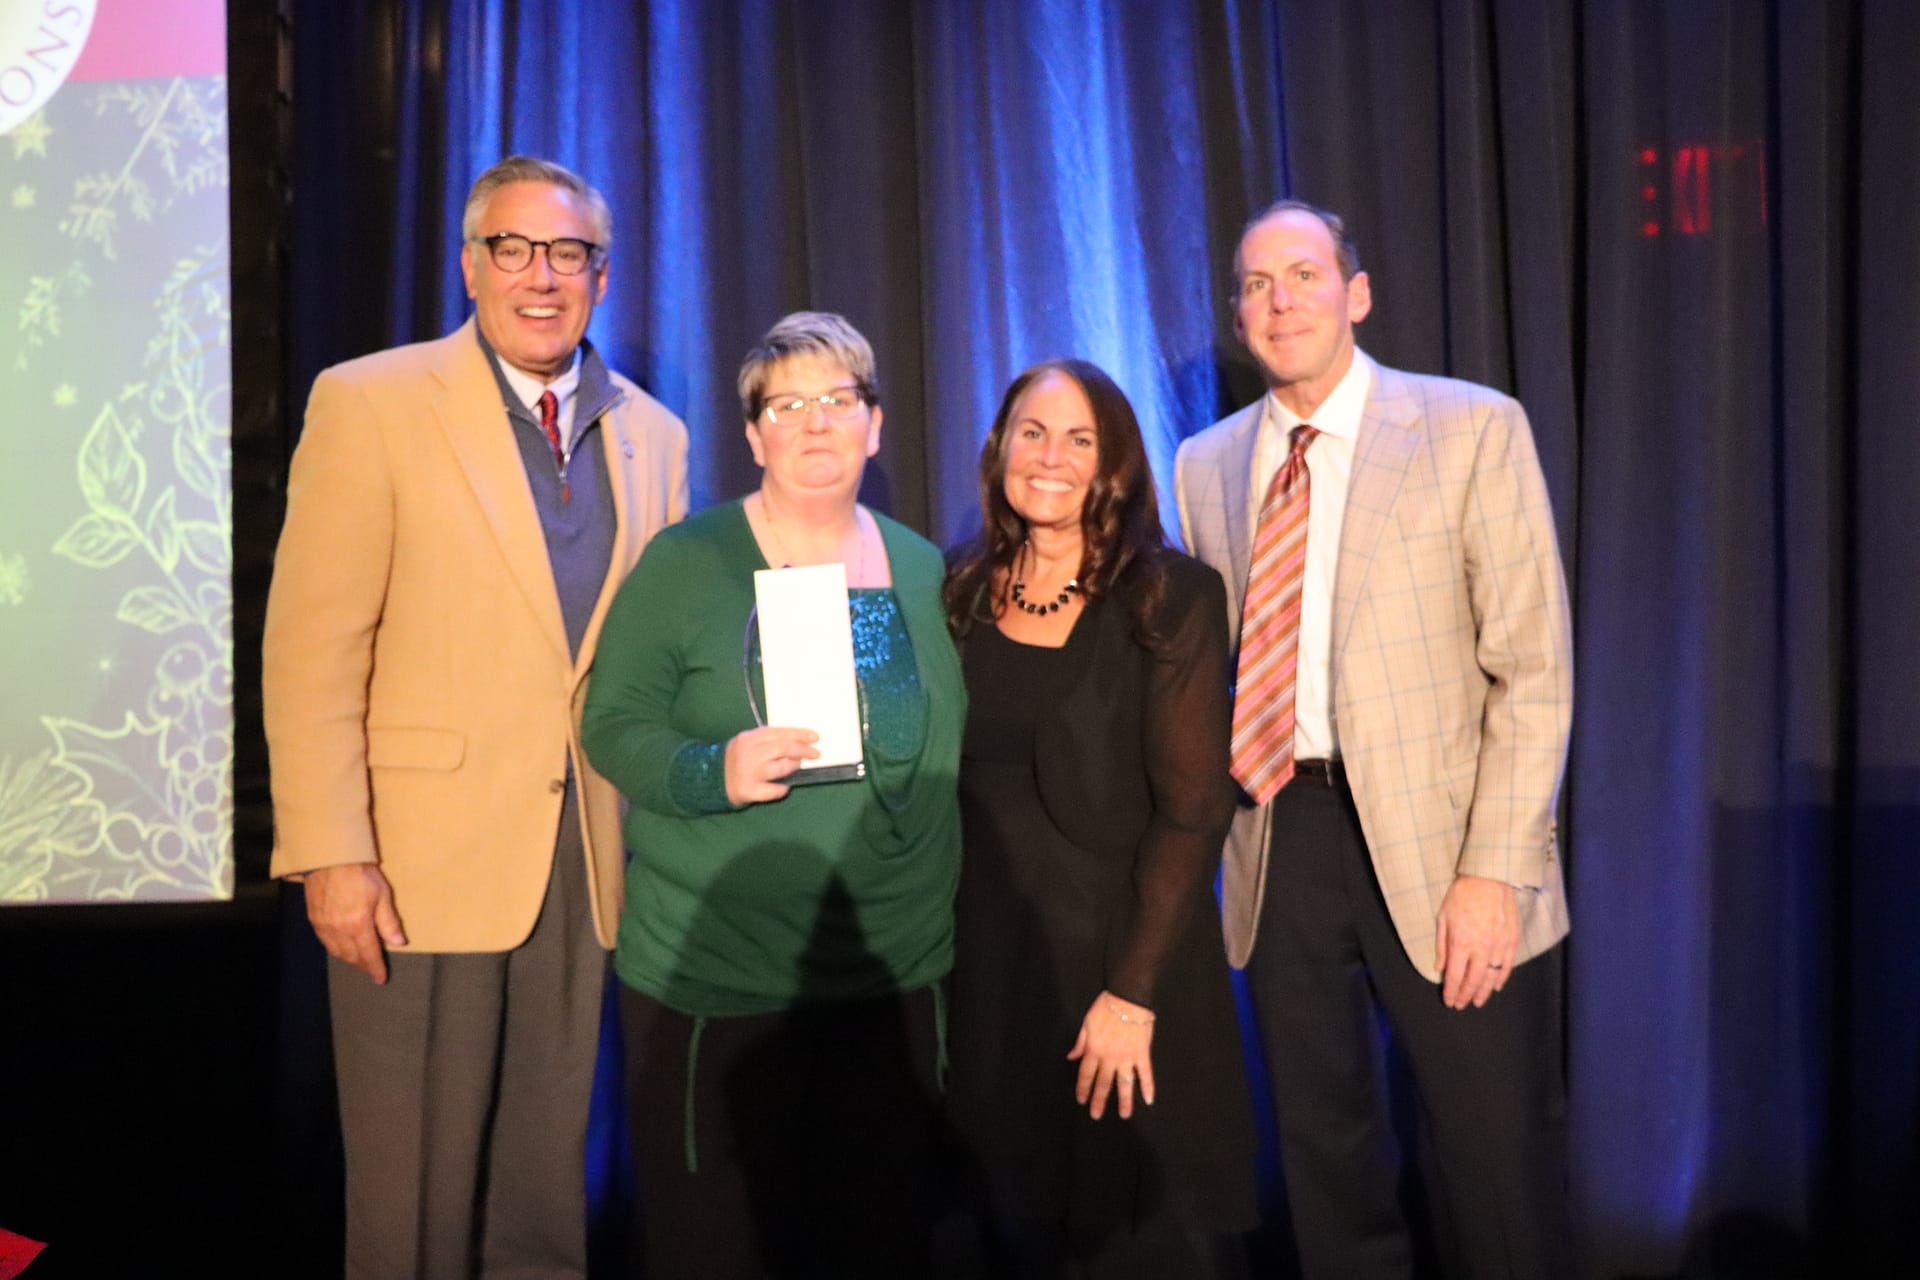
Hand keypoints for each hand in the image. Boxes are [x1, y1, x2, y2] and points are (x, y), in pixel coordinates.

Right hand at [304, 863, 406, 983]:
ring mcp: (324, 926)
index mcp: (358, 925)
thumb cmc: (360, 873)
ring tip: (358, 963)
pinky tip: (341, 949)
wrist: (329, 859)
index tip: (380, 978)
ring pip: (337, 952)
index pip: (369, 954)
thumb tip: (399, 943)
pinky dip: (335, 950)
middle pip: (351, 956)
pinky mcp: (314, 919)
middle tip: (370, 971)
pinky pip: (325, 942)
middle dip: (362, 966)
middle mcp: (339, 931)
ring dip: (349, 960)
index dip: (375, 968)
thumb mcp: (382, 895)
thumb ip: (389, 922)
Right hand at [723, 726, 819, 805]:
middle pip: (781, 748)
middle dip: (802, 750)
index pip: (778, 732)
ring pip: (779, 768)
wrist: (710, 779)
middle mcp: (748, 754)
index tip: (814, 737)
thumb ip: (767, 740)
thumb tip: (798, 742)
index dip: (799, 734)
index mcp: (748, 738)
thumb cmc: (736, 759)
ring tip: (798, 766)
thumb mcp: (747, 743)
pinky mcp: (748, 790)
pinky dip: (782, 788)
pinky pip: (772, 790)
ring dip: (793, 766)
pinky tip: (785, 786)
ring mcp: (748, 773)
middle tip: (815, 753)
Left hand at [1067, 990, 1155, 1119]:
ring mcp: (1127, 1057)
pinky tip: (1149, 1099)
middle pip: (1103, 1083)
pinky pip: (1145, 1073)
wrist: (1127, 997)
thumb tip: (1071, 1057)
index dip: (1083, 1088)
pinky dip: (1148, 1086)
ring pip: (1124, 1084)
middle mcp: (1109, 1057)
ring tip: (1124, 1115)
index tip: (1082, 1100)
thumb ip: (1080, 1043)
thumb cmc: (1105, 1007)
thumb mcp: (1087, 1023)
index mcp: (1094, 1049)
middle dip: (1099, 1100)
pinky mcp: (1142, 1053)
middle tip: (1096, 1115)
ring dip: (1124, 1101)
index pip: (1086, 1074)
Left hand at [1435, 873, 1518, 1008]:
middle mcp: (1481, 947)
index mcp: (1461, 942)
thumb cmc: (1462, 895)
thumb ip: (1442, 945)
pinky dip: (1501, 978)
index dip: (1451, 992)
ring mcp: (1498, 945)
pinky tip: (1495, 986)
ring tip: (1477, 1001)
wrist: (1488, 878)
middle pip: (1473, 980)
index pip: (1455, 976)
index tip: (1449, 1001)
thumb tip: (1440, 968)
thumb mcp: (1443, 917)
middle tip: (1462, 1004)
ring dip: (1484, 992)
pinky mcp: (1512, 940)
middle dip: (1466, 995)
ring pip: (1492, 977)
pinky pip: (1507, 965)